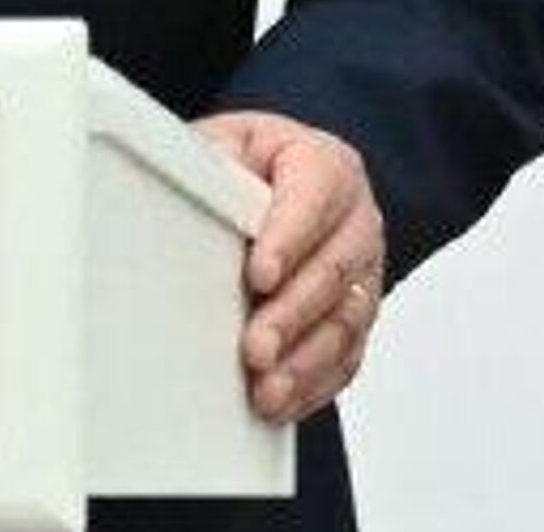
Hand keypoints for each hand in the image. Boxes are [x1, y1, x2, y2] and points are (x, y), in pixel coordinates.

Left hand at [196, 109, 385, 424]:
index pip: (313, 199)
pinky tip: (283, 401)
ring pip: (345, 322)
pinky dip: (313, 383)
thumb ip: (214, 161)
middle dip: (291, 315)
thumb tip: (179, 181)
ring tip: (266, 390)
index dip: (287, 240)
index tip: (257, 276)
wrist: (278, 176)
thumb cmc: (248, 160)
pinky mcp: (357, 314)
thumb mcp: (228, 143)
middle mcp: (356, 219)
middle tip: (255, 349)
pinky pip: (346, 356)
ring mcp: (364, 270)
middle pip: (333, 270)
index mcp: (327, 165)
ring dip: (304, 361)